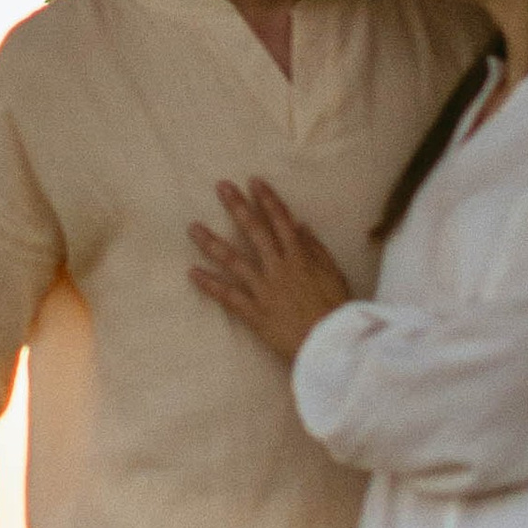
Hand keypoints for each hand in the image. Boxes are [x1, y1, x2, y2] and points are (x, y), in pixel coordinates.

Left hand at [187, 180, 352, 362]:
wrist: (330, 345)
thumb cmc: (336, 310)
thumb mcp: (333, 274)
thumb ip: (315, 248)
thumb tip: (300, 224)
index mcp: (300, 258)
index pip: (281, 221)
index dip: (268, 200)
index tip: (254, 182)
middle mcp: (279, 268)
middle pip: (255, 232)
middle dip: (238, 207)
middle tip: (221, 187)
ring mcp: (264, 290)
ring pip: (234, 261)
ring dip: (212, 242)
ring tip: (193, 228)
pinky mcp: (254, 313)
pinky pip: (228, 296)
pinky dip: (209, 285)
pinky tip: (192, 272)